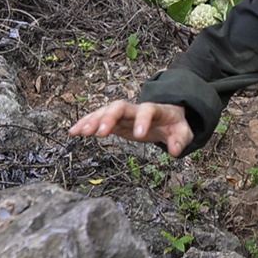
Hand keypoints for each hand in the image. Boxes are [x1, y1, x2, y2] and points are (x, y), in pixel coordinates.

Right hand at [69, 100, 194, 156]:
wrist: (167, 115)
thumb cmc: (174, 124)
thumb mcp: (183, 132)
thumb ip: (181, 140)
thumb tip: (175, 151)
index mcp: (155, 110)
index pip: (148, 110)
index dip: (143, 120)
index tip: (139, 135)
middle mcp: (136, 108)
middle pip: (120, 106)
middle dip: (109, 117)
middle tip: (100, 133)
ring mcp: (123, 114)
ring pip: (105, 111)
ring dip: (92, 120)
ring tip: (79, 132)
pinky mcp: (115, 120)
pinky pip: (98, 118)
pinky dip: (86, 123)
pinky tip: (74, 131)